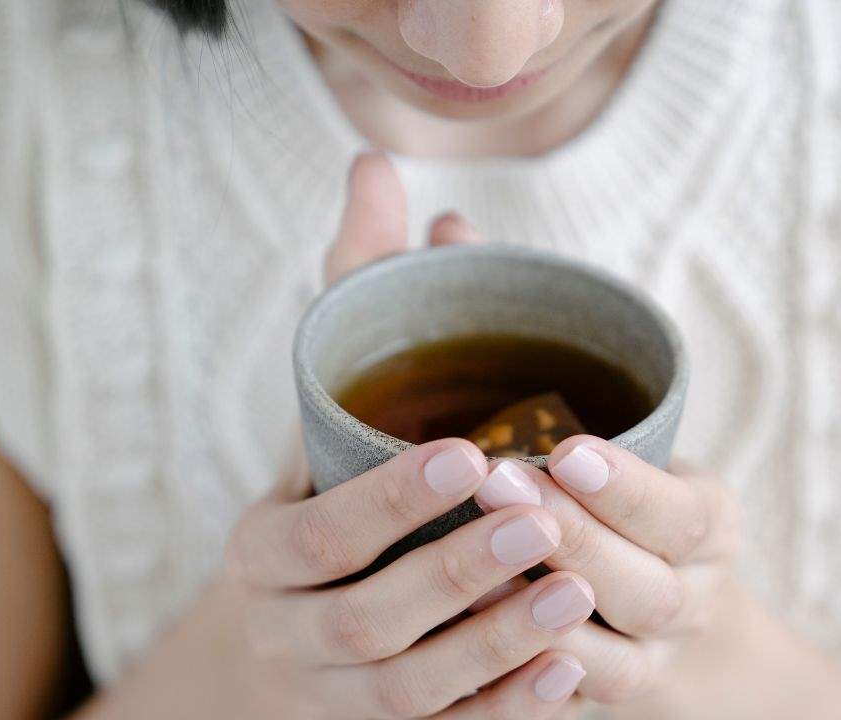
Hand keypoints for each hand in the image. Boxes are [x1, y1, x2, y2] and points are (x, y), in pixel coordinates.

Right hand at [88, 154, 591, 718]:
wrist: (283, 635)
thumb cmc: (322, 498)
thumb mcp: (326, 407)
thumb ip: (353, 295)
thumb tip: (378, 167)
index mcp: (261, 551)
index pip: (313, 533)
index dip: (387, 500)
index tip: (469, 451)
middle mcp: (283, 632)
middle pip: (363, 620)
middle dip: (454, 572)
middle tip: (541, 515)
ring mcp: (331, 697)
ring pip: (409, 690)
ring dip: (495, 642)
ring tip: (579, 593)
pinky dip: (506, 706)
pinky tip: (572, 667)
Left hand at [470, 437, 741, 707]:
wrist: (656, 593)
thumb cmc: (623, 504)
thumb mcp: (636, 464)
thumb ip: (595, 460)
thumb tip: (513, 434)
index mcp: (712, 529)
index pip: (681, 516)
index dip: (626, 491)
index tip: (566, 453)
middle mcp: (695, 603)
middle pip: (649, 593)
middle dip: (573, 540)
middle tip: (498, 486)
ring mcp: (657, 661)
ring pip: (617, 659)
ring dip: (540, 612)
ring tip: (474, 561)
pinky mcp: (613, 696)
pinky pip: (575, 700)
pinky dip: (529, 671)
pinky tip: (473, 629)